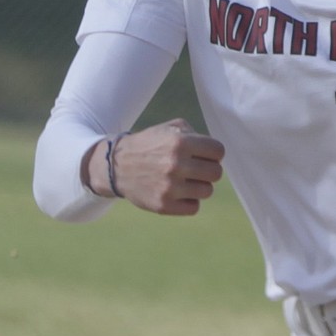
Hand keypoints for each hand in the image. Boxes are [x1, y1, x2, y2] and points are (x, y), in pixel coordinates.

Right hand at [85, 120, 224, 215]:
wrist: (116, 166)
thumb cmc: (150, 145)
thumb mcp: (170, 128)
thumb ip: (195, 135)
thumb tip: (215, 153)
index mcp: (179, 143)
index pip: (218, 151)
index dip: (213, 153)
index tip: (204, 155)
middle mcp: (175, 165)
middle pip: (216, 173)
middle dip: (208, 170)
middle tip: (196, 169)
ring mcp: (170, 187)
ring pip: (207, 191)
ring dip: (199, 186)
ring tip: (185, 180)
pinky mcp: (164, 205)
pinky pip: (194, 207)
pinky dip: (189, 201)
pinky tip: (178, 193)